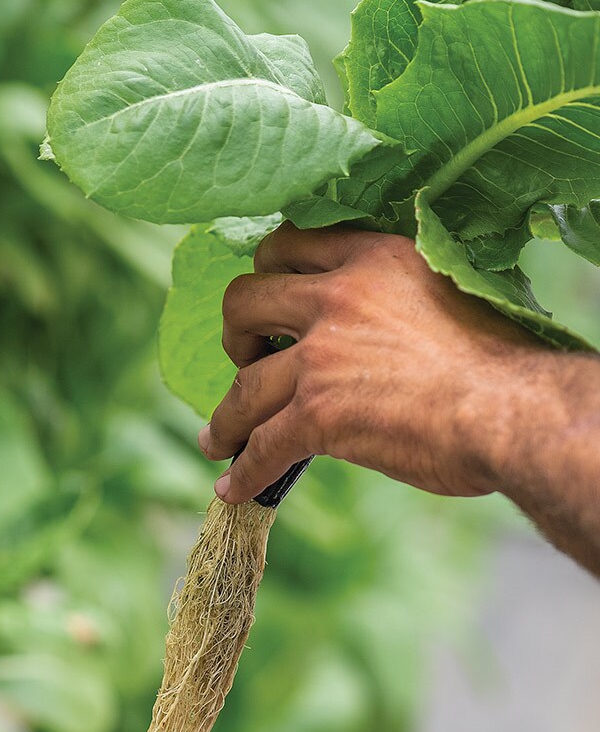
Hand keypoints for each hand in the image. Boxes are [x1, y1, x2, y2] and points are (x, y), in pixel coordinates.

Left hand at [197, 224, 542, 504]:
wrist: (514, 412)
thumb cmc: (500, 358)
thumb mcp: (445, 289)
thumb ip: (395, 291)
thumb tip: (377, 316)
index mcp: (370, 257)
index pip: (289, 243)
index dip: (268, 270)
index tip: (265, 297)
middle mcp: (335, 297)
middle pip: (243, 301)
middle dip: (234, 333)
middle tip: (247, 358)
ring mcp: (320, 356)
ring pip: (243, 384)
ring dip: (225, 417)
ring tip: (216, 439)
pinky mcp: (317, 414)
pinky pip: (262, 445)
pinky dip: (243, 471)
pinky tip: (233, 488)